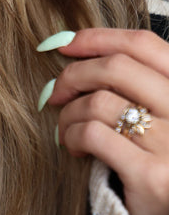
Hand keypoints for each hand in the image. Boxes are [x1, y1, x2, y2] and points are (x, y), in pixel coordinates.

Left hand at [42, 28, 168, 214]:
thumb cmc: (161, 159)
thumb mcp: (160, 114)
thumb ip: (134, 82)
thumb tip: (72, 45)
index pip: (144, 44)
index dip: (100, 38)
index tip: (66, 43)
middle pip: (116, 67)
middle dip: (74, 74)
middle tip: (56, 91)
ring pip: (99, 102)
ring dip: (69, 112)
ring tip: (66, 127)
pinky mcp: (152, 177)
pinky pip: (94, 135)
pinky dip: (72, 135)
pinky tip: (72, 146)